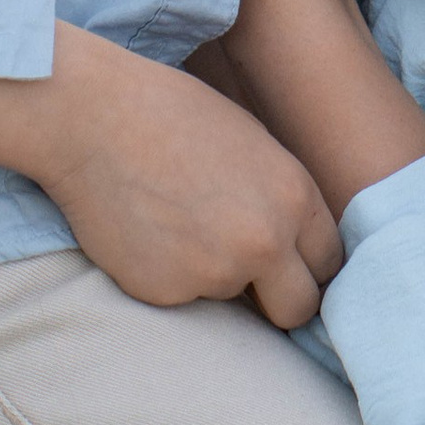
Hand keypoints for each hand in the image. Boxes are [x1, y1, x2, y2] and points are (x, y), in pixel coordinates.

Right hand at [42, 29, 342, 324]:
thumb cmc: (172, 115)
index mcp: (294, 196)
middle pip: (299, 308)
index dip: (310, 268)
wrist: (95, 118)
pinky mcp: (168, 293)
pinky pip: (182, 299)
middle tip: (253, 284)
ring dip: (213, 278)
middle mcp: (265, 242)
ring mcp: (216, 273)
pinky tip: (147, 236)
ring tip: (176, 225)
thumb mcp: (252, 146)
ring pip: (231, 301)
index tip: (293, 270)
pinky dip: (169, 279)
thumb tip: (290, 246)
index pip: (329, 262)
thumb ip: (278, 200)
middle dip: (280, 302)